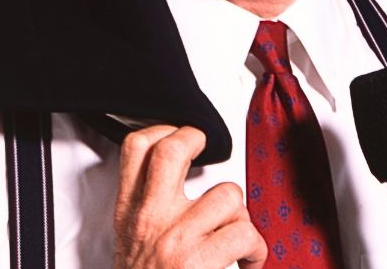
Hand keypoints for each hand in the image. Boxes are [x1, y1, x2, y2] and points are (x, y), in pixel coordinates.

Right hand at [114, 125, 266, 268]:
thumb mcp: (130, 246)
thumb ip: (147, 215)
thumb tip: (180, 190)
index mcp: (129, 215)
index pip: (135, 150)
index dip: (161, 130)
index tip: (179, 135)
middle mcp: (149, 220)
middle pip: (171, 150)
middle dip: (195, 140)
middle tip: (207, 150)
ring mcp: (174, 238)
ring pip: (226, 195)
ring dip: (241, 216)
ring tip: (240, 237)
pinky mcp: (198, 260)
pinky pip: (244, 232)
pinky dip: (256, 251)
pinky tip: (250, 264)